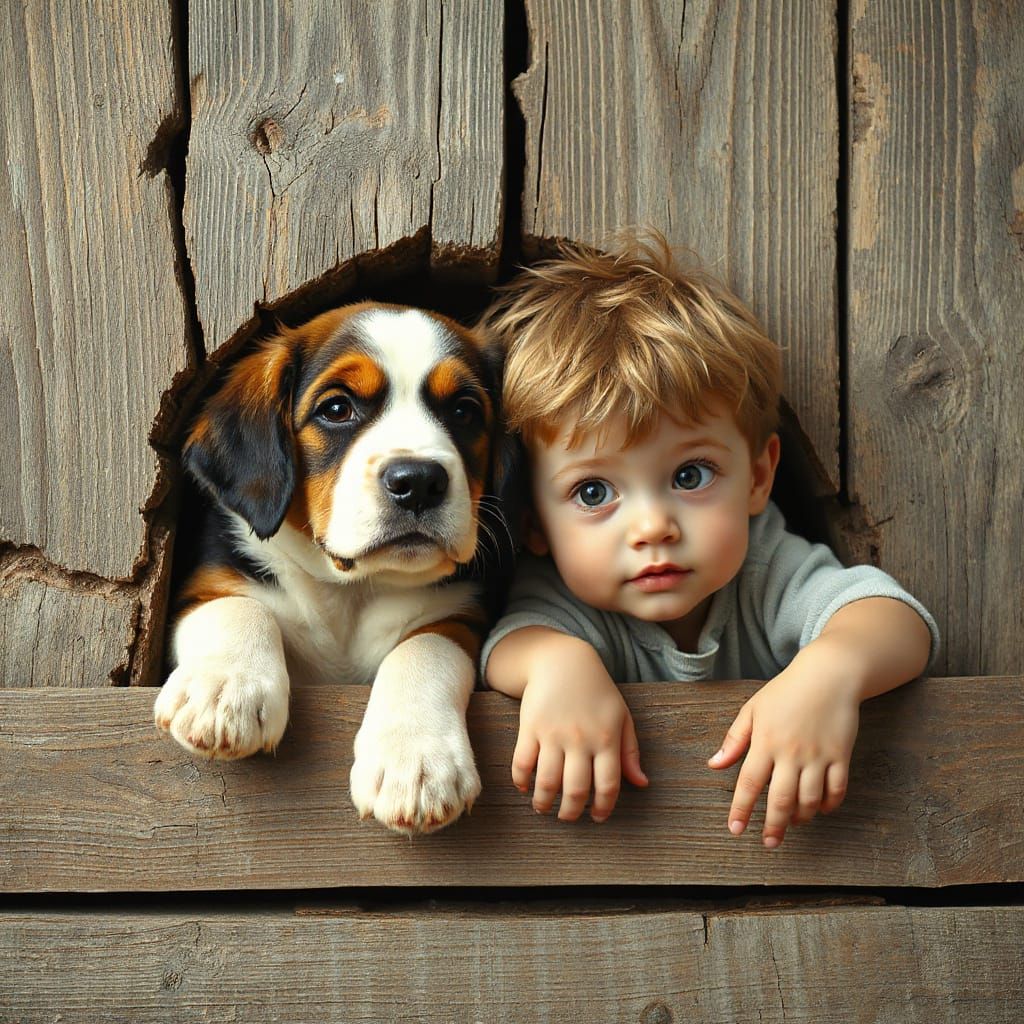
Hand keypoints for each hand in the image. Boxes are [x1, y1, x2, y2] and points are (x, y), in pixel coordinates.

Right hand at [513, 641, 647, 821]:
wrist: (562, 660)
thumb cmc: (596, 691)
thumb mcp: (621, 716)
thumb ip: (630, 752)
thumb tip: (641, 784)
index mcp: (606, 738)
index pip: (608, 785)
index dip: (603, 808)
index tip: (597, 817)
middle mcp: (580, 739)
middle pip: (575, 790)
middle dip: (570, 813)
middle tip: (567, 816)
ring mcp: (553, 733)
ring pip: (546, 782)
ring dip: (543, 803)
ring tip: (543, 807)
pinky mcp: (529, 727)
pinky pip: (522, 763)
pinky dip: (521, 781)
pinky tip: (525, 787)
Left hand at [707, 647, 860, 847]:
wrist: (828, 675)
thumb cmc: (786, 691)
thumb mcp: (753, 709)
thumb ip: (734, 739)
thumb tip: (714, 764)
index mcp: (765, 741)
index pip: (749, 783)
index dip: (741, 809)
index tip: (735, 830)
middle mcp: (791, 753)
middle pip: (781, 800)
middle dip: (773, 826)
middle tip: (768, 843)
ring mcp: (819, 756)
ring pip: (810, 800)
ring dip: (801, 818)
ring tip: (793, 823)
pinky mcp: (842, 756)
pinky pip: (837, 790)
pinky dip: (828, 805)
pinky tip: (819, 809)